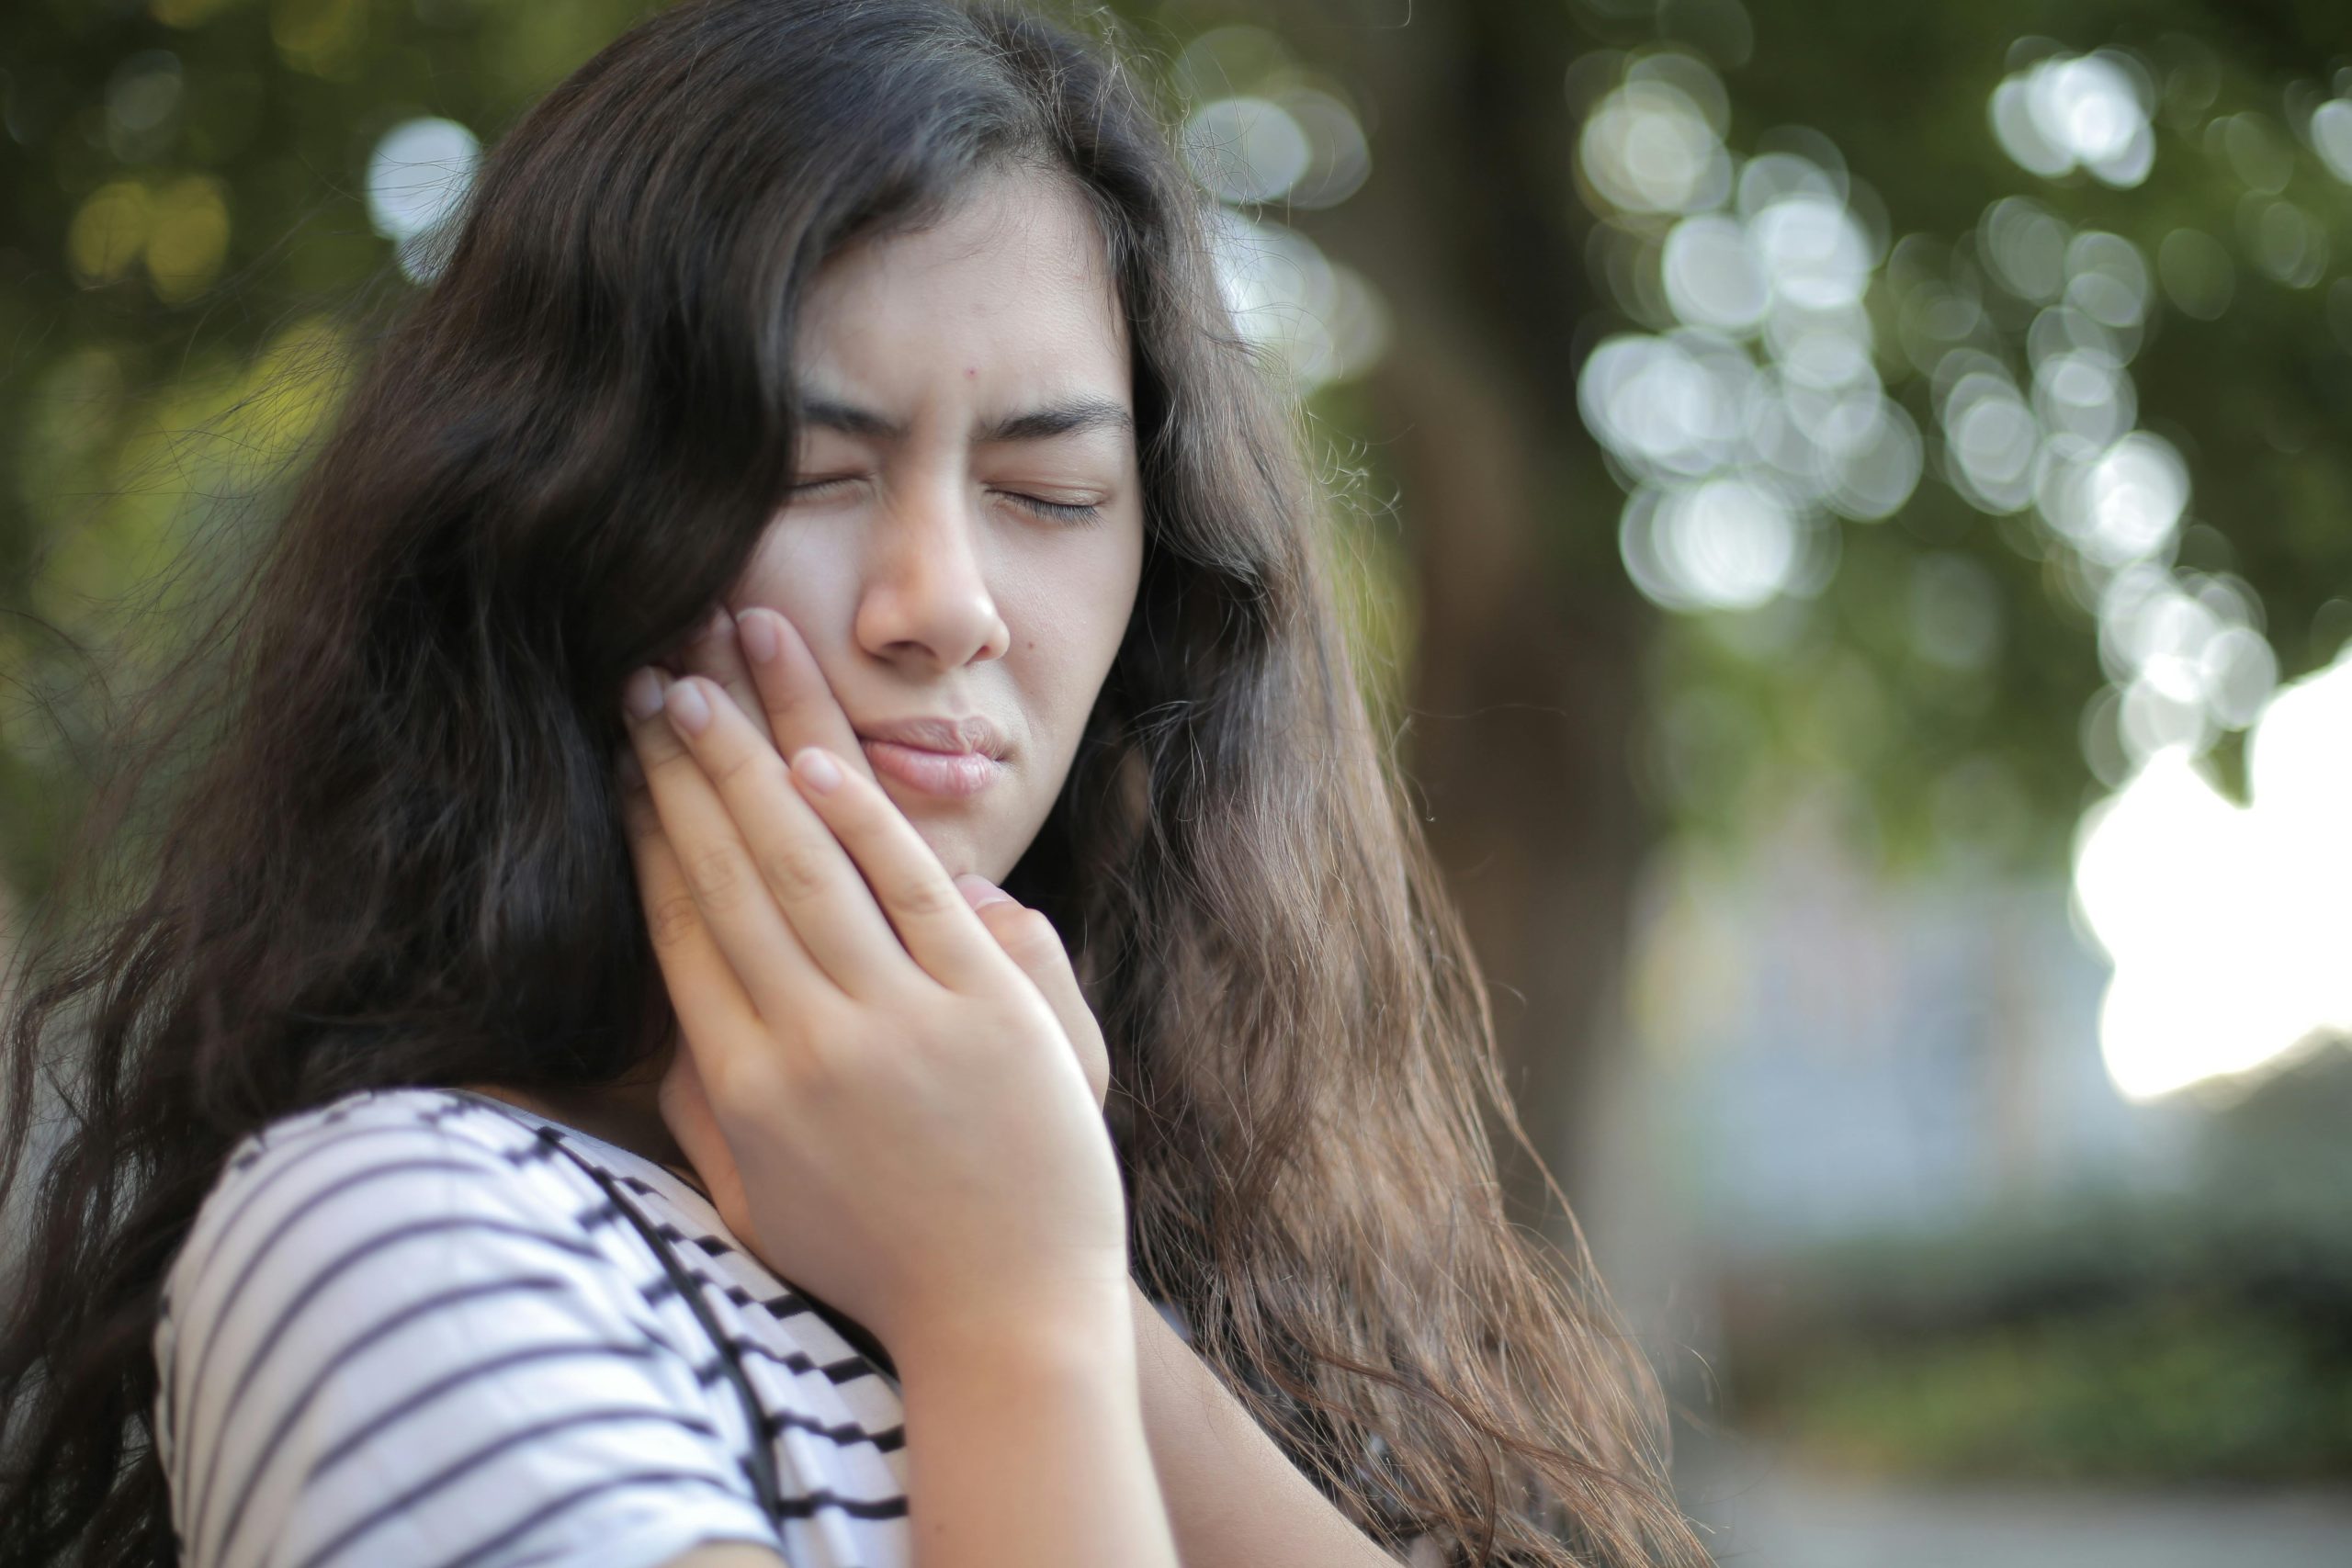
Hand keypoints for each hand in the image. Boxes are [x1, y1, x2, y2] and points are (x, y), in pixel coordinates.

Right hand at [616, 616, 1125, 1351]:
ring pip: (804, 865)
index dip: (647, 832)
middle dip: (681, 768)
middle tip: (647, 680)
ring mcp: (896, 1022)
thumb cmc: (878, 1265)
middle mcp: (803, 1044)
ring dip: (751, 762)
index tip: (621, 759)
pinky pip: (910, 893)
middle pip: (728, 874)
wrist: (1007, 1317)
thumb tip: (662, 1020)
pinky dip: (863, 821)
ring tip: (712, 677)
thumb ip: (701, 1113)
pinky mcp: (983, 1009)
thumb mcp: (757, 1205)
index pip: (680, 926)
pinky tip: (815, 760)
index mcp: (740, 1088)